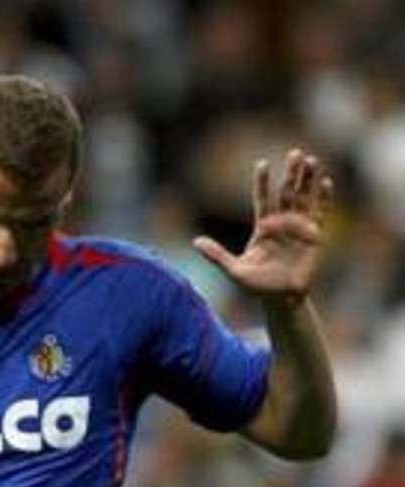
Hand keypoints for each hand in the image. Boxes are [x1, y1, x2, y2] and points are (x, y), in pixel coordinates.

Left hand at [193, 148, 333, 304]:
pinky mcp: (315, 237)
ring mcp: (299, 229)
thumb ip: (216, 255)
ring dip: (308, 181)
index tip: (262, 163)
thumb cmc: (257, 286)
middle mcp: (282, 224)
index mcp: (263, 228)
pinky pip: (320, 214)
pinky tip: (325, 182)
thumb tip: (195, 242)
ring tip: (310, 160)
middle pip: (287, 193)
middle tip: (295, 153)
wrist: (282, 299)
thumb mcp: (234, 270)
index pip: (262, 199)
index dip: (262, 182)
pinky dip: (324, 199)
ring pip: (304, 199)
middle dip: (291, 174)